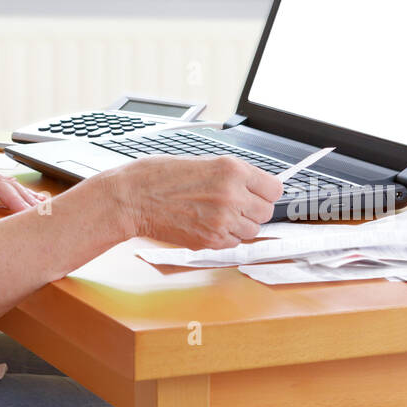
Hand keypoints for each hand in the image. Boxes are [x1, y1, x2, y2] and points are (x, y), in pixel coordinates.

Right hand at [107, 154, 282, 248]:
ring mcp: (222, 220)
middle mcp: (232, 195)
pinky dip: (225, 237)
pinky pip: (233, 243)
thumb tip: (252, 185)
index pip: (274, 188)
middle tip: (235, 204)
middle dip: (253, 209)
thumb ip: (230, 175)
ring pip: (252, 230)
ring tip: (217, 214)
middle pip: (266, 212)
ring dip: (240, 225)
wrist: (133, 198)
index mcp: (231, 170)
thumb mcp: (201, 162)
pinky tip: (207, 224)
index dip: (265, 191)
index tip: (259, 193)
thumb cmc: (158, 176)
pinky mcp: (211, 240)